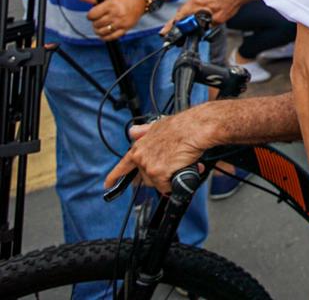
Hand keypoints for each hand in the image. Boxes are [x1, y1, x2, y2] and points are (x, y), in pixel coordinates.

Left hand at [77, 0, 145, 40]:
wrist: (141, 0)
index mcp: (110, 5)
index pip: (92, 15)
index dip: (91, 15)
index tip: (94, 13)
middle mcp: (116, 14)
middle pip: (96, 24)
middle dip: (95, 22)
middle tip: (99, 18)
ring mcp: (121, 22)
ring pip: (102, 32)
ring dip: (98, 30)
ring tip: (101, 25)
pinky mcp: (125, 29)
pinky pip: (111, 37)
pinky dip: (105, 37)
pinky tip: (105, 32)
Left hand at [104, 104, 218, 194]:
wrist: (196, 128)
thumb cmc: (182, 126)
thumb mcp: (158, 125)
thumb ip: (143, 132)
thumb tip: (134, 132)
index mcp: (139, 146)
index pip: (123, 165)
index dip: (114, 176)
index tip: (107, 184)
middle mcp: (140, 157)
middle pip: (145, 177)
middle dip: (158, 175)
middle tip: (171, 167)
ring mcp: (148, 166)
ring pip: (156, 183)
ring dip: (167, 178)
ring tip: (179, 165)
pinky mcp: (158, 174)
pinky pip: (165, 187)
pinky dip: (174, 183)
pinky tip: (182, 170)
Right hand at [171, 0, 248, 29]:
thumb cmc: (231, 3)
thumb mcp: (219, 19)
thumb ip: (207, 25)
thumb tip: (201, 30)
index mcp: (198, 3)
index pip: (180, 15)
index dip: (172, 24)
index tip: (165, 31)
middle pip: (181, 11)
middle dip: (173, 22)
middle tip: (167, 31)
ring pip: (187, 7)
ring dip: (181, 16)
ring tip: (177, 25)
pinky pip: (193, 3)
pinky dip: (189, 10)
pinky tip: (190, 15)